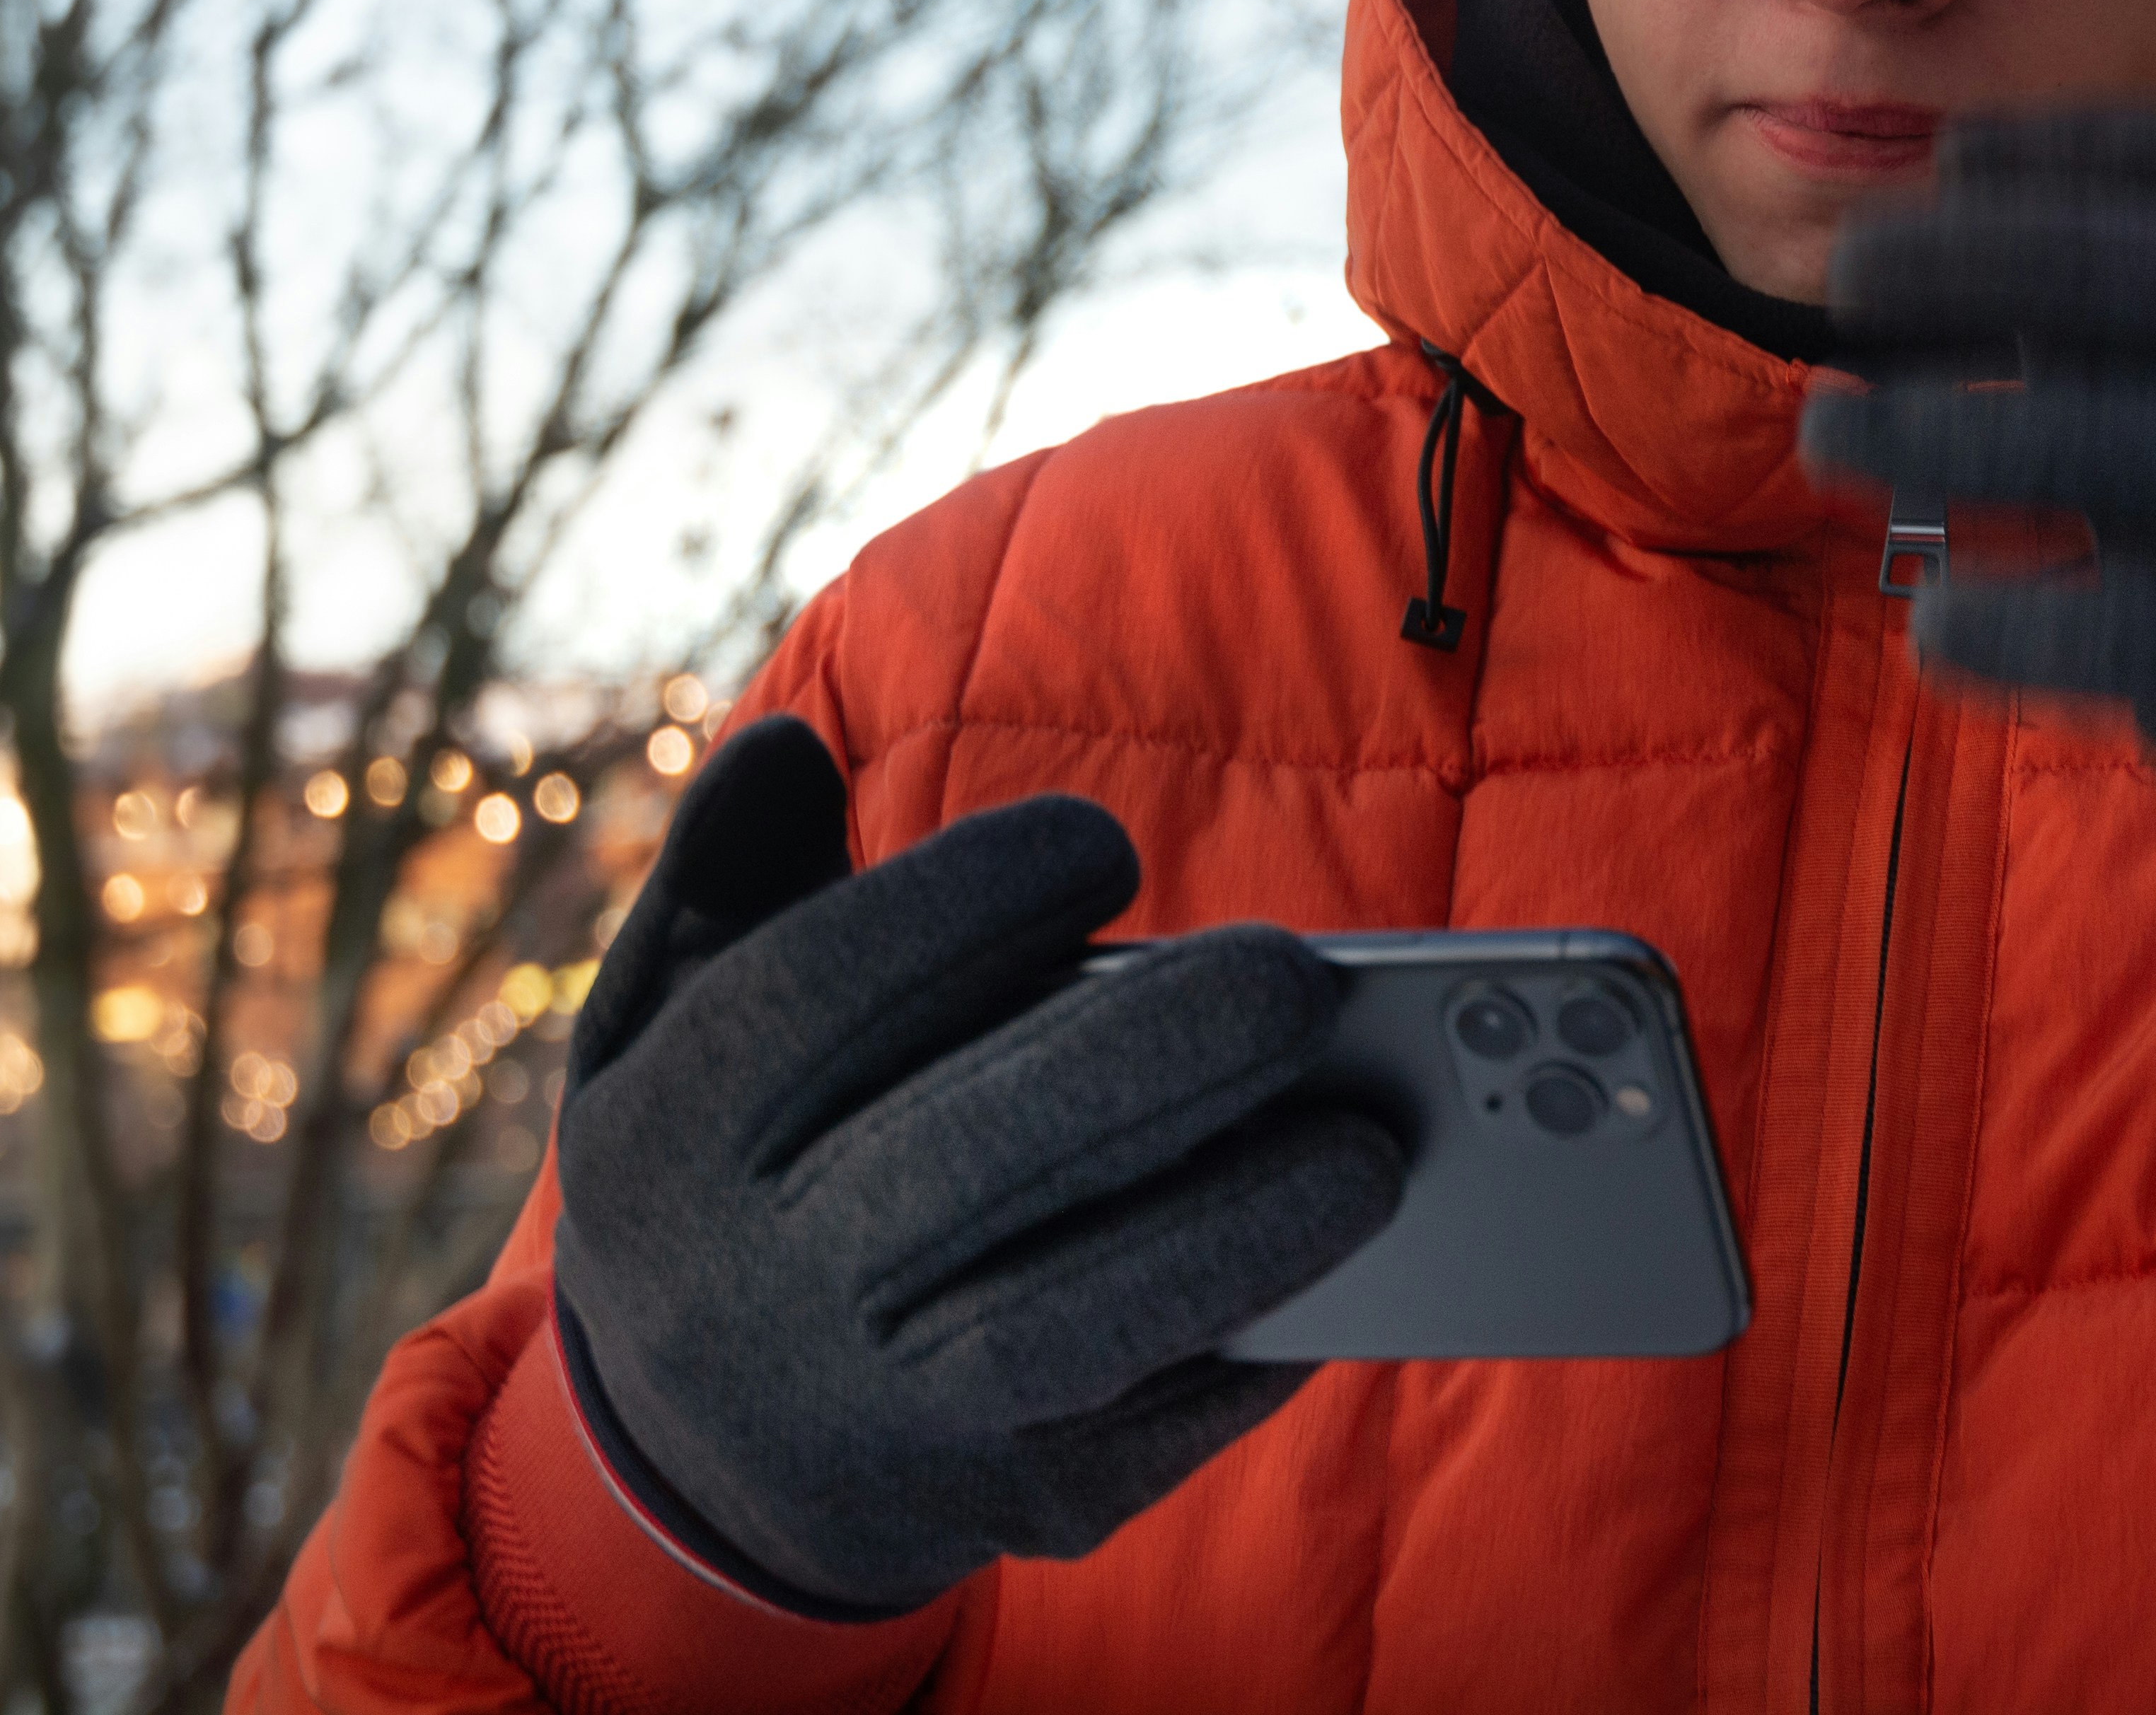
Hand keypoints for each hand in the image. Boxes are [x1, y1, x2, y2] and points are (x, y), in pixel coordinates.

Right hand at [552, 717, 1402, 1616]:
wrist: (698, 1458)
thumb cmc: (738, 1163)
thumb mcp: (677, 1019)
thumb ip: (732, 874)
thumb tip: (794, 746)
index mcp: (673, 1135)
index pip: (815, 1003)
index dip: (959, 907)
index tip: (1103, 843)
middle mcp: (756, 1287)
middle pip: (959, 1166)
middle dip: (1145, 1065)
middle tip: (1301, 979)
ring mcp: (874, 1419)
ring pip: (1064, 1328)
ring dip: (1233, 1233)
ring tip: (1376, 1146)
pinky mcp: (990, 1515)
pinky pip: (1136, 1442)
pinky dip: (1248, 1356)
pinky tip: (1350, 1268)